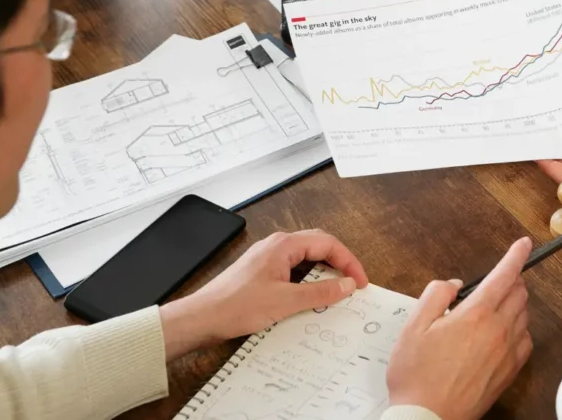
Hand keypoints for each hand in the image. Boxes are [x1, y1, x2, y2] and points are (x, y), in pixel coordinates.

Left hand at [159, 230, 368, 359]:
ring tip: (334, 291)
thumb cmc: (237, 306)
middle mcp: (276, 245)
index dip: (348, 262)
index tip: (360, 282)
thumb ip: (321, 292)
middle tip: (352, 284)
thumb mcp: (286, 302)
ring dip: (322, 272)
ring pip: (305, 258)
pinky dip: (307, 279)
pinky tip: (309, 296)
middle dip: (339, 263)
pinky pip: (292, 269)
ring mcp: (267, 257)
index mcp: (284, 245)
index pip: (328, 243)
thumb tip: (347, 285)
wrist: (201, 318)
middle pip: (318, 246)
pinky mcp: (260, 271)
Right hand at [387, 237, 533, 419]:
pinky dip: (519, 330)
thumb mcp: (413, 327)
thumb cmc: (417, 377)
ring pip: (524, 316)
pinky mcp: (509, 372)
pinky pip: (525, 341)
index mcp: (475, 314)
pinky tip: (502, 334)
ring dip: (514, 304)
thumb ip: (436, 295)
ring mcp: (507, 353)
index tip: (524, 244)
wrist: (428, 418)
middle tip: (495, 282)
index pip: (505, 275)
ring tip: (492, 309)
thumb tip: (453, 284)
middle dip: (511, 280)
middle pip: (519, 293)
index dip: (516, 255)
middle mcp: (497, 331)